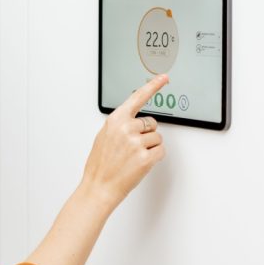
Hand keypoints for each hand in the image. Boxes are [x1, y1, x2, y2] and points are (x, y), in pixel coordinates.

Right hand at [80, 74, 169, 211]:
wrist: (99, 187)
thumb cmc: (100, 164)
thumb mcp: (104, 137)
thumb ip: (120, 125)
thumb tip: (134, 120)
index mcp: (116, 120)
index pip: (137, 97)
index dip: (153, 86)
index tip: (164, 78)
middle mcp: (126, 128)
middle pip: (152, 123)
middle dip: (146, 134)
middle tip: (131, 148)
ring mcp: (136, 143)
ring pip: (157, 138)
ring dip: (150, 147)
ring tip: (133, 157)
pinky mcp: (146, 158)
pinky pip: (161, 151)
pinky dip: (154, 157)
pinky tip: (140, 163)